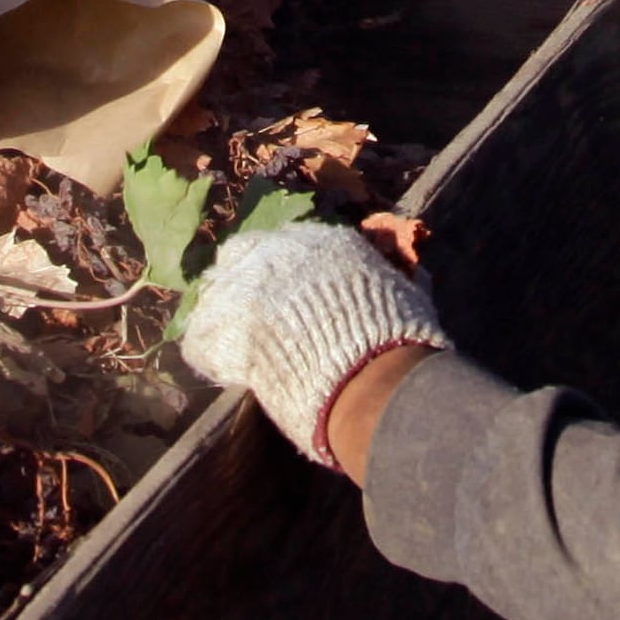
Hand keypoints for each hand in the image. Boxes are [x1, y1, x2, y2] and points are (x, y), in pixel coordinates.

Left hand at [178, 219, 444, 474]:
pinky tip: (226, 373)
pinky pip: (199, 341)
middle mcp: (280, 253)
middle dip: (242, 284)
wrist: (374, 377)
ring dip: (222, 318)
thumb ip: (400, 278)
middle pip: (239, 257)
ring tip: (236, 348)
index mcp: (325, 242)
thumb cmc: (399, 340)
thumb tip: (419, 274)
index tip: (283, 297)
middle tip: (252, 319)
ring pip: (214, 294)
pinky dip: (210, 357)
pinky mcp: (227, 328)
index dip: (278, 272)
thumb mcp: (407, 295)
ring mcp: (249, 287)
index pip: (284, 244)